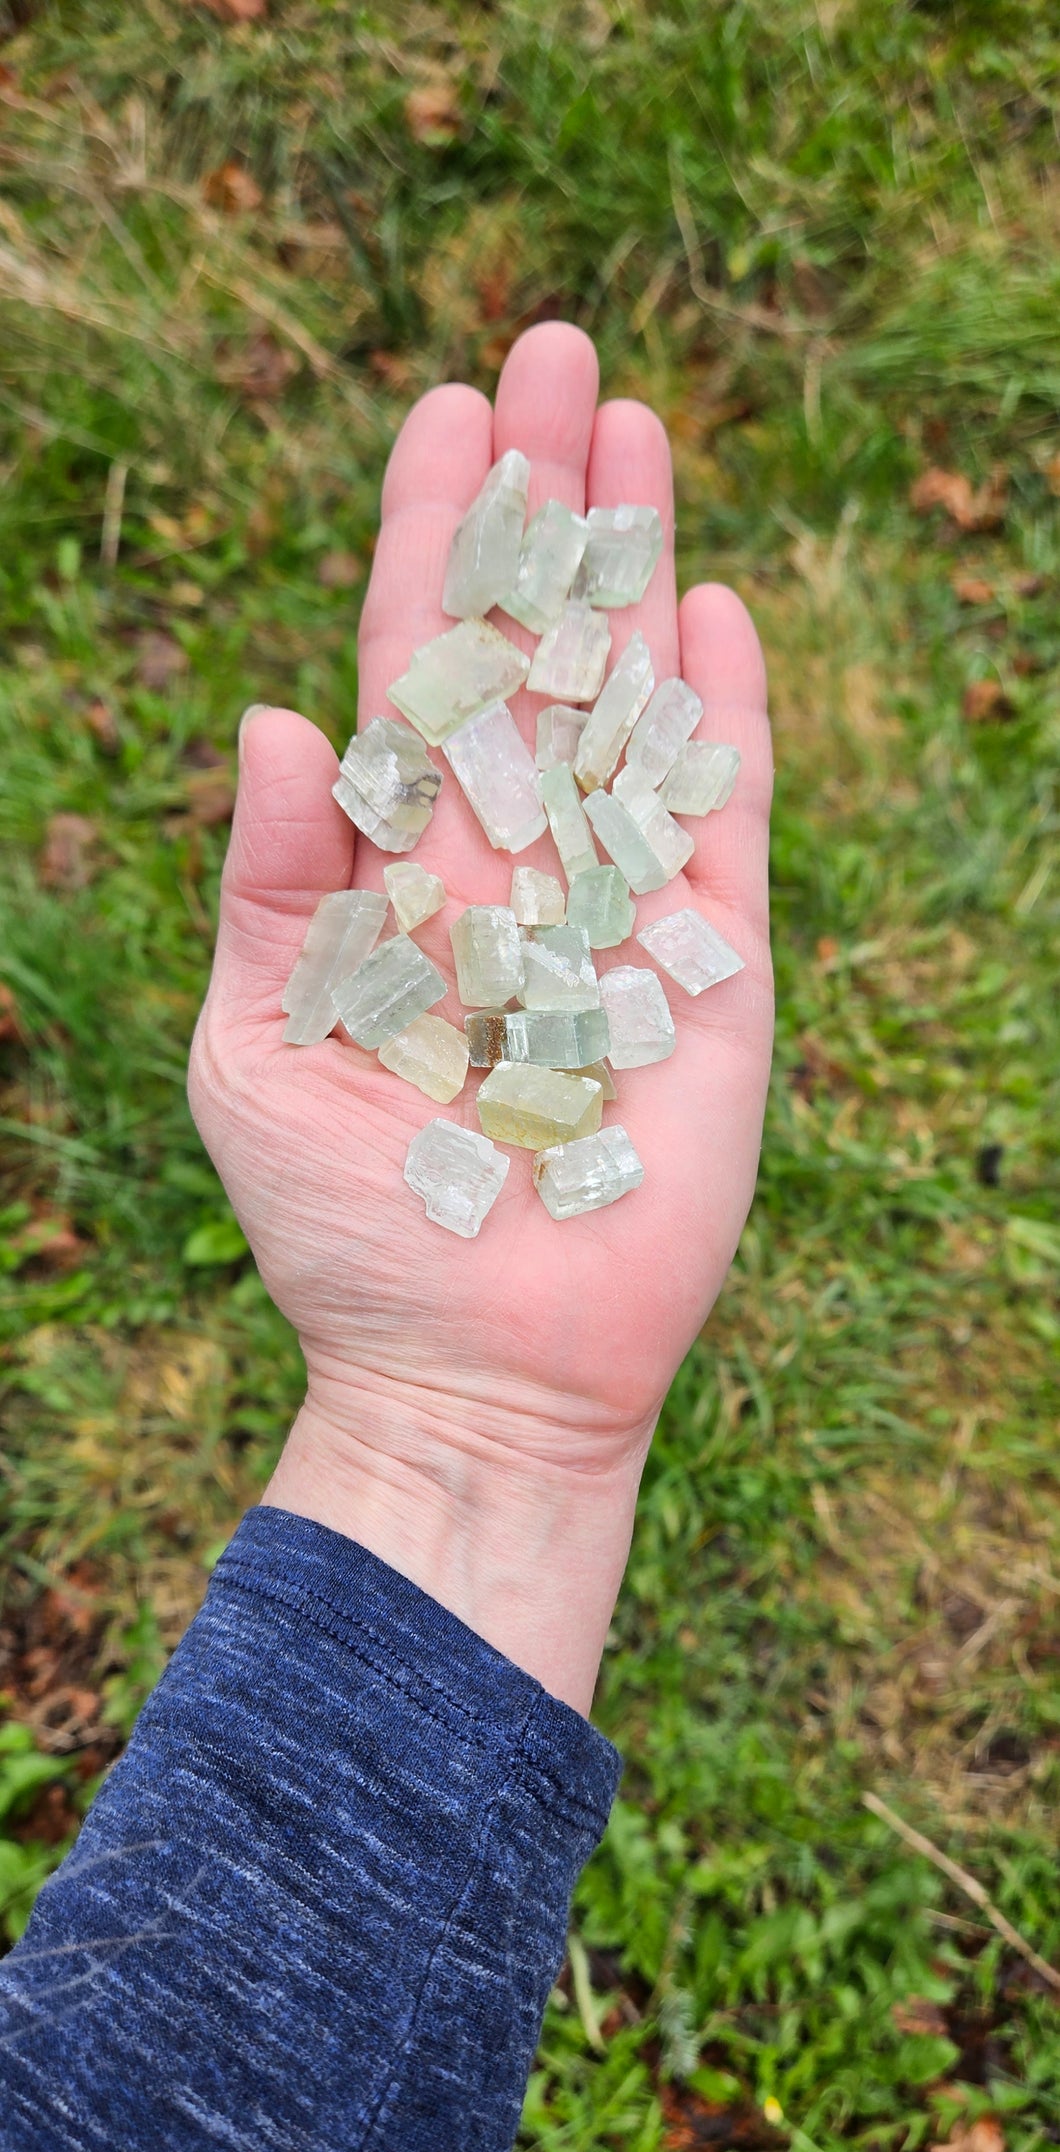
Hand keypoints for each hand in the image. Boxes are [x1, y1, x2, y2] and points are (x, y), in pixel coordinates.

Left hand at [189, 324, 772, 1713]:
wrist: (478, 1373)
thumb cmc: (346, 1229)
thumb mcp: (260, 1054)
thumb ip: (273, 891)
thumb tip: (276, 719)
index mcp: (396, 870)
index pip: (412, 670)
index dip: (425, 543)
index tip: (441, 413)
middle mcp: (509, 863)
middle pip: (530, 649)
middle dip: (540, 505)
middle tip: (555, 349)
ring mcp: (614, 908)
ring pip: (629, 701)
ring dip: (632, 566)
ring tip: (636, 425)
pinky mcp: (711, 974)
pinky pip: (720, 821)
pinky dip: (720, 715)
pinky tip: (707, 608)